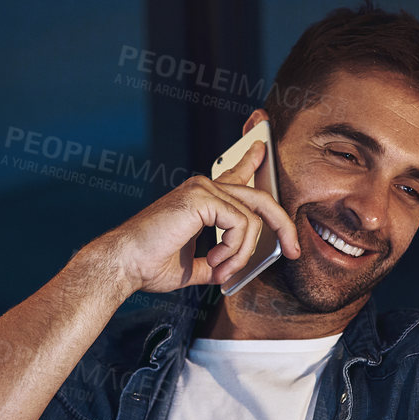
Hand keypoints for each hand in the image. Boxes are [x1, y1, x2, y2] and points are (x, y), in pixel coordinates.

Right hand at [91, 139, 301, 295]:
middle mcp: (203, 187)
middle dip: (283, 225)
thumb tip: (227, 272)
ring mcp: (203, 190)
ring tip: (221, 270)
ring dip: (242, 254)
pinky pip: (241, 225)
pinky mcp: (202, 199)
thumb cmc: (147, 265)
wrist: (124, 265)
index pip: (234, 174)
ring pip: (252, 220)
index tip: (262, 147)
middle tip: (294, 249)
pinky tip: (215, 261)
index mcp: (200, 199)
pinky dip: (234, 250)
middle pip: (260, 199)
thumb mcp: (190, 267)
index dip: (251, 160)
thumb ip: (212, 263)